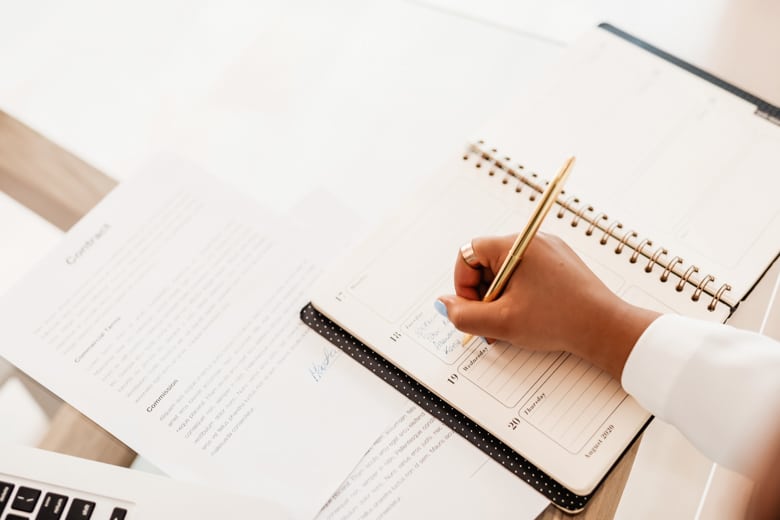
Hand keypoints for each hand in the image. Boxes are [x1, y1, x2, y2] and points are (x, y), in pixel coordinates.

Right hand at [436, 233, 658, 379]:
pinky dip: (519, 295)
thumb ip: (464, 315)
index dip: (463, 283)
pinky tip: (528, 318)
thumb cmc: (559, 320)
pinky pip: (527, 275)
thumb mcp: (501, 322)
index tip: (473, 308)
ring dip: (500, 298)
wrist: (606, 329)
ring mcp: (550, 251)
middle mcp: (533, 241)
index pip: (469, 253)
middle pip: (487, 262)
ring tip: (510, 324)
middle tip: (491, 323)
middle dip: (482, 295)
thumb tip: (444, 304)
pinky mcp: (561, 265)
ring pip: (507, 271)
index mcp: (516, 245)